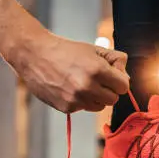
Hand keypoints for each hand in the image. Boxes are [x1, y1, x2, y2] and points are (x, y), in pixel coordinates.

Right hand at [6, 33, 129, 112]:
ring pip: (99, 107)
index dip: (118, 80)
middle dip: (109, 90)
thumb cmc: (64, 50)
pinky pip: (83, 108)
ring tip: (82, 83)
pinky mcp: (66, 108)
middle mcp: (87, 87)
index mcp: (97, 70)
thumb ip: (115, 59)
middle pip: (113, 99)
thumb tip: (125, 75)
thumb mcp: (93, 49)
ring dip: (96, 97)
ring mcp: (76, 99)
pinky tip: (69, 88)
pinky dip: (80, 101)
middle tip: (97, 80)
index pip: (123, 87)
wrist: (34, 55)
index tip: (111, 76)